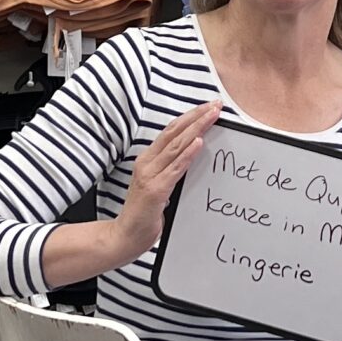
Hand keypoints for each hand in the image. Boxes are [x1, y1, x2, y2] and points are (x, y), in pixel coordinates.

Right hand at [110, 102, 221, 262]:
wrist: (126, 235)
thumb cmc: (144, 213)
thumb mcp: (159, 185)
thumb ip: (172, 170)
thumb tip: (193, 155)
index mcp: (148, 160)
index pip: (171, 131)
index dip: (189, 117)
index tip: (207, 108)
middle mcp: (147, 162)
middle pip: (174, 132)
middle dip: (197, 116)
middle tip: (216, 105)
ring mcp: (150, 175)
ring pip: (177, 145)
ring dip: (197, 129)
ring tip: (212, 116)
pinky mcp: (155, 190)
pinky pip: (176, 168)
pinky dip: (188, 154)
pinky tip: (199, 143)